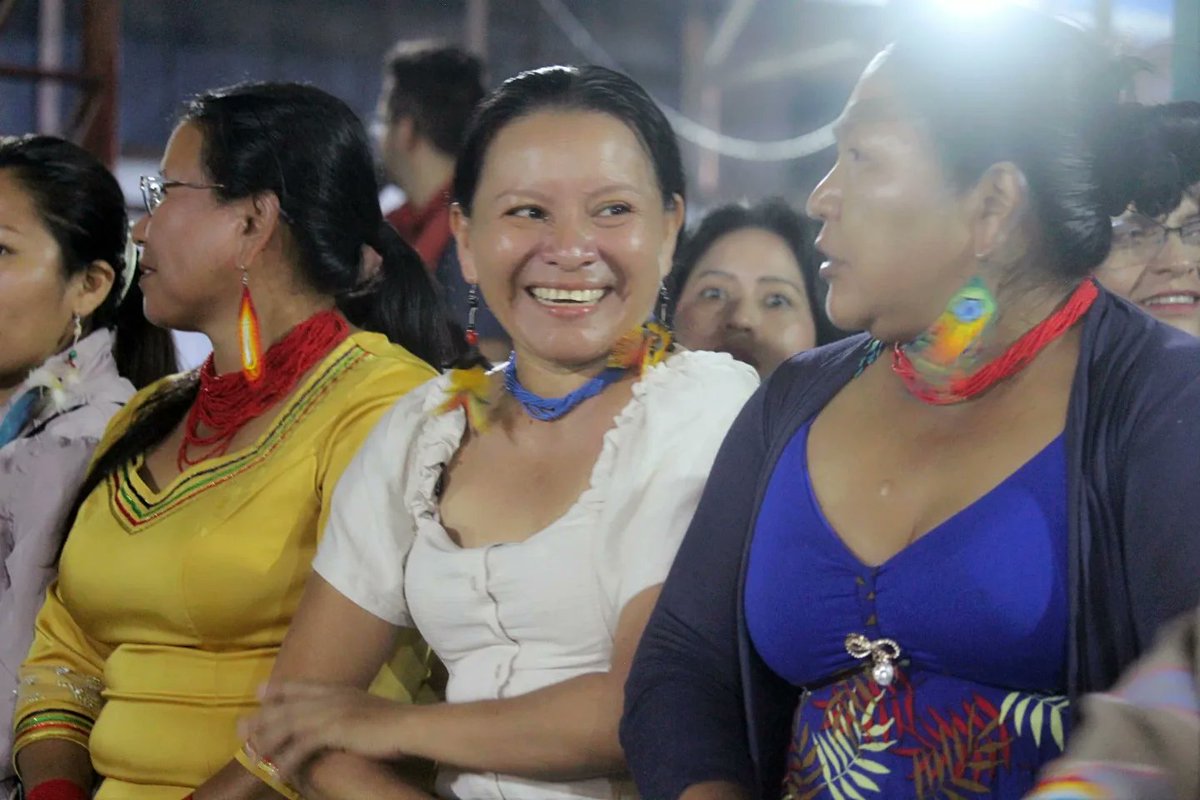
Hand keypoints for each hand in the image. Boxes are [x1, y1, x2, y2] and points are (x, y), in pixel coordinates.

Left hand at [239, 682, 413, 782]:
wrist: (408, 725)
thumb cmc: (393, 720)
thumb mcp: (366, 708)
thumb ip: (349, 708)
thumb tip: (342, 717)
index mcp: (337, 689)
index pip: (300, 686)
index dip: (278, 689)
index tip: (260, 692)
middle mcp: (329, 697)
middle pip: (286, 705)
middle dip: (262, 719)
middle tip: (242, 732)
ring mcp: (330, 711)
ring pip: (287, 725)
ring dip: (267, 742)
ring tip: (253, 757)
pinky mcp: (333, 729)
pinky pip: (301, 746)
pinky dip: (287, 760)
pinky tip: (278, 773)